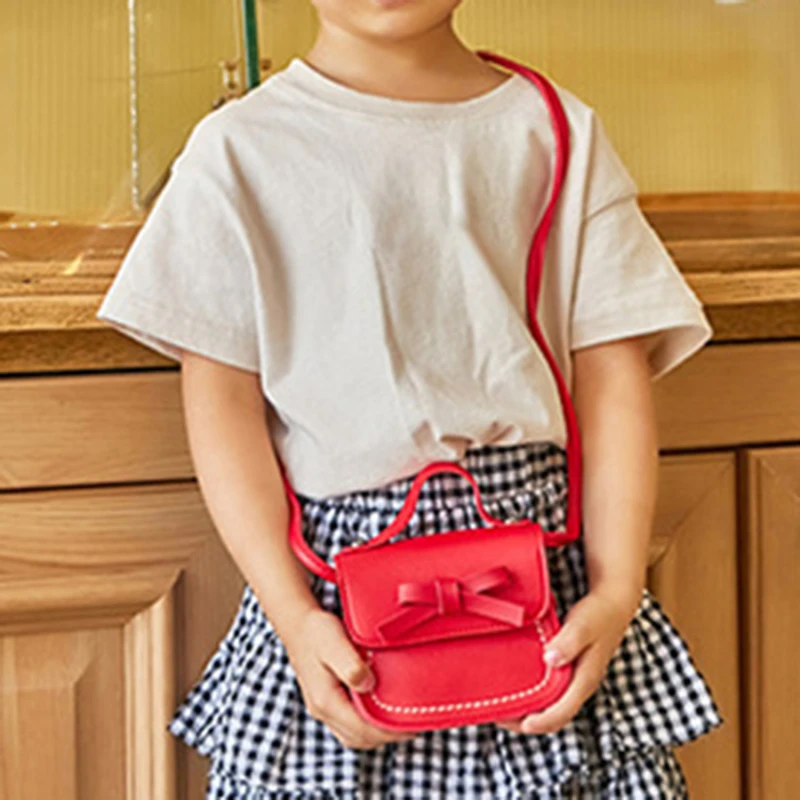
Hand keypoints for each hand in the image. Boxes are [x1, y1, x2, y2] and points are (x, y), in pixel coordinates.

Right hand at [280, 606, 418, 749]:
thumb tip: (368, 685)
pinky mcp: (326, 703)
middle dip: (387, 736)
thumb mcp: (334, 642)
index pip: (361, 729)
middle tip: (412, 724)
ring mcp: (323, 709)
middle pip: (359, 738)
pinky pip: (349, 725)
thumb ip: (351, 666)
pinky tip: (380, 712)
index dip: (388, 731)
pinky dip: (367, 725)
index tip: (411, 725)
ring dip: (377, 733)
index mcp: (326, 699)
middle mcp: (322, 710)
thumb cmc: (317, 631)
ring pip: (354, 735)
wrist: (297, 626)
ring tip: (400, 721)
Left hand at [497, 586, 641, 734]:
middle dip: (527, 722)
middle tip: (499, 717)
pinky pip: (552, 694)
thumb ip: (568, 642)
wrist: (613, 605)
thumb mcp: (582, 625)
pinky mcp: (572, 672)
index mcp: (585, 679)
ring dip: (529, 711)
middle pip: (554, 717)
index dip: (540, 722)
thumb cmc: (598, 614)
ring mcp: (577, 681)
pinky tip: (519, 688)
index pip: (562, 712)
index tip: (518, 722)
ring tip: (503, 707)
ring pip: (553, 707)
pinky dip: (535, 698)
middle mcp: (581, 685)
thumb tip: (550, 659)